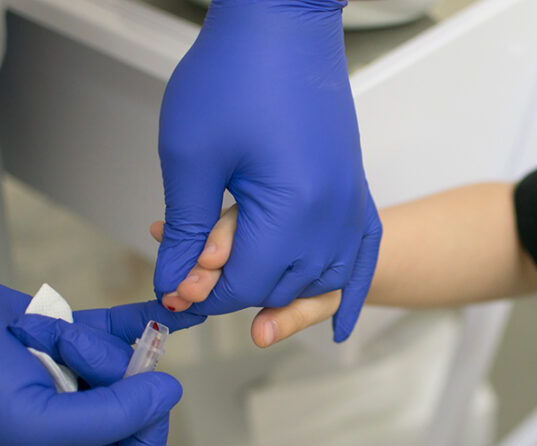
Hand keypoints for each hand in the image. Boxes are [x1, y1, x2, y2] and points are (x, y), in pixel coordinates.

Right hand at [0, 282, 203, 445]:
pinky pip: (120, 331)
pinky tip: (169, 314)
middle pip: (136, 409)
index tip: (137, 404)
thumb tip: (166, 397)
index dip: (147, 438)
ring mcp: (71, 380)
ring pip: (125, 363)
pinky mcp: (67, 340)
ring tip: (44, 337)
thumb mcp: (34, 422)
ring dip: (90, 344)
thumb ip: (109, 418)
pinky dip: (143, 321)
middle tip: (75, 359)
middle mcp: (70, 425)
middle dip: (113, 376)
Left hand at [155, 0, 380, 342]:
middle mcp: (333, 215)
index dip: (204, 293)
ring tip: (247, 291)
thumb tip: (177, 282)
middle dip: (237, 289)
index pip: (247, 283)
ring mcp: (350, 203)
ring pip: (323, 279)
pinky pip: (363, 256)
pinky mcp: (355, 190)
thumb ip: (188, 229)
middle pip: (284, 285)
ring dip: (285, 293)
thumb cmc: (238, 74)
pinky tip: (338, 325)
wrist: (286, 25)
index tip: (174, 291)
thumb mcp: (192, 155)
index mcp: (294, 209)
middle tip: (194, 278)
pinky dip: (349, 291)